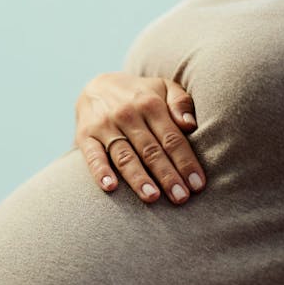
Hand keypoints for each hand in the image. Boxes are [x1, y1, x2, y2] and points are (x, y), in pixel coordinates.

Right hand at [75, 73, 205, 203]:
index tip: (197, 185)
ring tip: (152, 197)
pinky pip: (93, 156)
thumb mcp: (163, 87)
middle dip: (167, 176)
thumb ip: (181, 103)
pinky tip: (110, 187)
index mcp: (150, 104)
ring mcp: (105, 126)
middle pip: (151, 151)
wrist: (96, 86)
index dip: (185, 162)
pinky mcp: (86, 136)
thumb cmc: (139, 95)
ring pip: (125, 157)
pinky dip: (100, 171)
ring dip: (138, 178)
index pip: (171, 138)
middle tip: (180, 198)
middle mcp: (127, 115)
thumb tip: (190, 125)